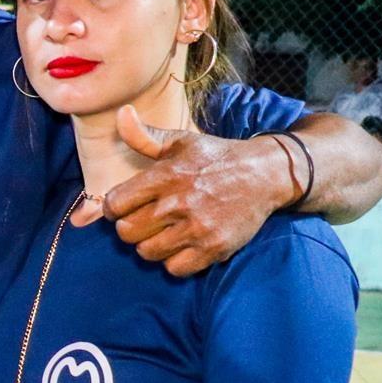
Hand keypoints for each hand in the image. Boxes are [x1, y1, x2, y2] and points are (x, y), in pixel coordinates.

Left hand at [101, 105, 288, 277]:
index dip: (114, 208)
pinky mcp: (214, 248)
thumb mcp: (182, 142)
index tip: (124, 206)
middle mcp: (180, 203)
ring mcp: (198, 228)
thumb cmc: (216, 158)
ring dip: (151, 244)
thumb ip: (145, 136)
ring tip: (165, 232)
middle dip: (130, 228)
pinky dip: (174, 261)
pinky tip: (182, 244)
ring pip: (147, 252)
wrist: (266, 175)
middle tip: (145, 221)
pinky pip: (174, 268)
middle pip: (126, 233)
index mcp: (167, 176)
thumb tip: (121, 114)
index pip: (115, 204)